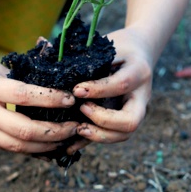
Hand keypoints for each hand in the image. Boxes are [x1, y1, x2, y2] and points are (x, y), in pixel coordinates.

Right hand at [0, 46, 77, 153]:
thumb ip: (12, 76)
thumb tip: (45, 79)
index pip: (24, 96)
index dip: (51, 99)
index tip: (71, 98)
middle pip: (24, 131)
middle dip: (55, 132)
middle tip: (76, 125)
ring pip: (16, 146)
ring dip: (45, 146)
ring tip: (66, 139)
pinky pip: (5, 147)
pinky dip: (28, 148)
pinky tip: (46, 145)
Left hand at [67, 28, 153, 153]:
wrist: (141, 51)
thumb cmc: (119, 46)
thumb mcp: (108, 46)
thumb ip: (88, 56)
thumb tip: (48, 51)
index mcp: (139, 71)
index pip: (122, 84)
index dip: (98, 90)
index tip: (76, 90)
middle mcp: (142, 96)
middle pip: (130, 121)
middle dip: (103, 121)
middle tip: (81, 110)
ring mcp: (137, 110)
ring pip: (124, 134)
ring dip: (99, 135)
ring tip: (76, 128)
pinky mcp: (126, 119)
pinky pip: (112, 136)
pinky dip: (92, 142)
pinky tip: (70, 145)